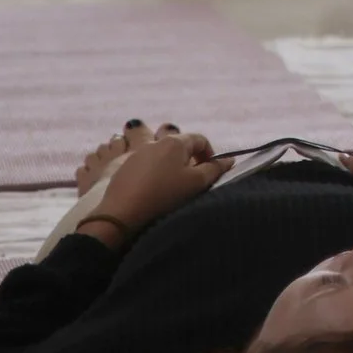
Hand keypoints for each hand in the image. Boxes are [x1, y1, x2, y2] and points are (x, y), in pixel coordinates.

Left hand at [93, 123, 228, 233]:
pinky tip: (150, 189)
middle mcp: (155, 142)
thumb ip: (214, 169)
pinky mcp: (123, 167)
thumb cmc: (165, 195)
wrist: (123, 213)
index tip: (209, 173)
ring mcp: (136, 153)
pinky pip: (143, 163)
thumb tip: (229, 159)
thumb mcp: (196, 184)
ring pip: (159, 153)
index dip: (210, 154)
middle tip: (189, 180)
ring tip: (169, 185)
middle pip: (178, 145)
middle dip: (188, 159)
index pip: (200, 139)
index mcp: (175, 142)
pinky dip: (151, 171)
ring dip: (168, 164)